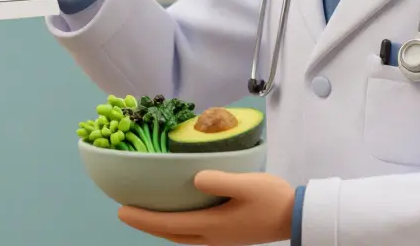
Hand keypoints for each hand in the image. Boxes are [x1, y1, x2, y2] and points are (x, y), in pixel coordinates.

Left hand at [117, 172, 295, 244]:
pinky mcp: (227, 236)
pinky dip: (176, 227)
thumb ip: (220, 181)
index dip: (144, 218)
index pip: (169, 223)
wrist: (296, 217)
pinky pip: (192, 234)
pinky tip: (176, 217)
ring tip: (145, 216)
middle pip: (170, 234)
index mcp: (213, 225)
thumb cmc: (273, 198)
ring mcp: (219, 239)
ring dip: (160, 227)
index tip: (122, 211)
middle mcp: (212, 237)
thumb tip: (195, 179)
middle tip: (125, 213)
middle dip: (146, 225)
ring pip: (181, 236)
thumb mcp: (248, 184)